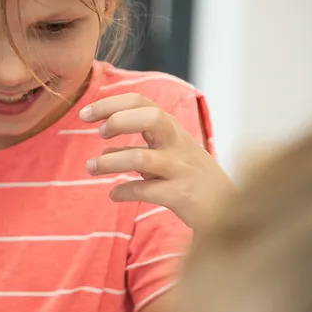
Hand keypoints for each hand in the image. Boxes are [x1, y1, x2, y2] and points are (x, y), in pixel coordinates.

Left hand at [80, 93, 235, 228]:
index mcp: (172, 130)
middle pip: (150, 117)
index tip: (85, 114)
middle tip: (99, 133)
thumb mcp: (165, 158)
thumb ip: (136, 152)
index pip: (141, 102)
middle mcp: (178, 144)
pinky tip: (114, 194)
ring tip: (91, 167)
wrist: (227, 208)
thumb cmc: (191, 178)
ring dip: (110, 162)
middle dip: (119, 120)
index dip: (111, 104)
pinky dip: (124, 191)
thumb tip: (105, 151)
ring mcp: (181, 168)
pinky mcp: (181, 194)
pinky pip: (146, 190)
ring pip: (142, 158)